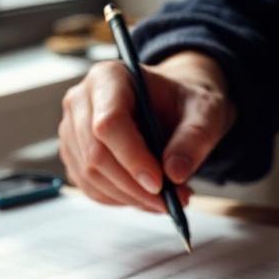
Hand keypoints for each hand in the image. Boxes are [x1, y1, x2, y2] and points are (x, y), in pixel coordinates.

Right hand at [58, 50, 234, 210]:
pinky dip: (122, 200)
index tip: (160, 184)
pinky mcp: (74, 156)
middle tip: (172, 202)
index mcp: (109, 77)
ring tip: (168, 199)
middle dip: (134, 185)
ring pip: (91, 175)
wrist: (173, 107)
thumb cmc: (185, 103)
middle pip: (95, 153)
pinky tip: (148, 196)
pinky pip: (92, 188)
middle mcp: (81, 101)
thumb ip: (194, 138)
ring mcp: (72, 130)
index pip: (109, 123)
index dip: (132, 157)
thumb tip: (174, 173)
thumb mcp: (205, 112)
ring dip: (131, 197)